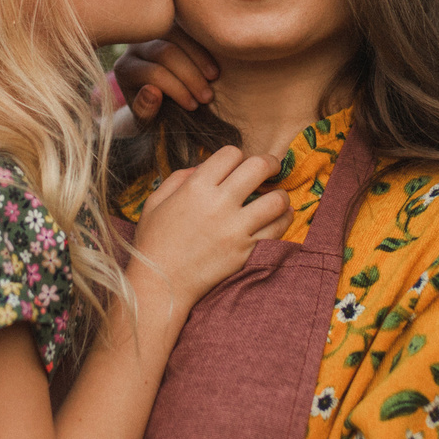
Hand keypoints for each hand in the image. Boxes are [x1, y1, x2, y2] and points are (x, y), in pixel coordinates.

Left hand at [110, 35, 218, 122]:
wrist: (159, 99)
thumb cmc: (154, 112)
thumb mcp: (148, 121)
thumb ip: (145, 110)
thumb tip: (152, 91)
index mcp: (125, 69)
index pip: (153, 74)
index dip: (176, 90)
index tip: (194, 107)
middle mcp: (135, 46)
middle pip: (165, 52)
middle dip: (190, 76)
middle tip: (208, 97)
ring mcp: (153, 32)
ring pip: (177, 35)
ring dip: (199, 58)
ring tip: (214, 79)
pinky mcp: (170, 23)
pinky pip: (187, 28)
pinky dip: (203, 47)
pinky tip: (214, 68)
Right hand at [131, 144, 290, 310]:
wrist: (161, 285)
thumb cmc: (154, 243)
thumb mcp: (155, 202)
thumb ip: (178, 178)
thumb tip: (203, 167)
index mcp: (196, 187)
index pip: (232, 153)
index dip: (238, 156)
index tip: (240, 165)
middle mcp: (219, 203)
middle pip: (259, 167)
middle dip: (271, 162)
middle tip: (272, 167)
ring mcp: (236, 229)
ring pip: (276, 200)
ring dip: (280, 195)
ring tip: (277, 198)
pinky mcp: (246, 251)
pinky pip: (277, 230)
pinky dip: (283, 220)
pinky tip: (280, 218)